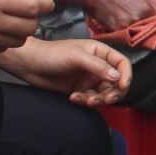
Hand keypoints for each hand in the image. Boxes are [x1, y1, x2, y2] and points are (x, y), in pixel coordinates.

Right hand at [0, 0, 53, 55]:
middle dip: (33, 18)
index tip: (47, 4)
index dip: (45, 5)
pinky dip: (5, 40)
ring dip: (20, 31)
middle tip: (26, 12)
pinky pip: (3, 48)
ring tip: (9, 21)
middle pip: (30, 26)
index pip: (32, 7)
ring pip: (19, 40)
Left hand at [0, 37, 130, 104]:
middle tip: (105, 99)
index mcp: (100, 52)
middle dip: (112, 93)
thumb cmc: (51, 54)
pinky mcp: (80, 89)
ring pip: (104, 93)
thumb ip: (98, 66)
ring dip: (98, 99)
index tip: (122, 85)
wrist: (29, 65)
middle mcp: (98, 66)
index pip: (122, 64)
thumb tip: (117, 77)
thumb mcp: (76, 57)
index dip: (126, 75)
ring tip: (85, 100)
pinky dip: (85, 101)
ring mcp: (89, 78)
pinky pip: (90, 99)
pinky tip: (73, 98)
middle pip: (116, 83)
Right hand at [52, 0, 155, 31]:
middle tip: (145, 26)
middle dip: (149, 29)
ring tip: (128, 23)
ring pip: (136, 34)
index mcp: (146, 9)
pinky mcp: (114, 31)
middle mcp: (137, 20)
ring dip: (135, 32)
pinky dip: (123, 33)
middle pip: (149, 30)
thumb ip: (153, 6)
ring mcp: (125, 27)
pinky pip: (123, 36)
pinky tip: (119, 24)